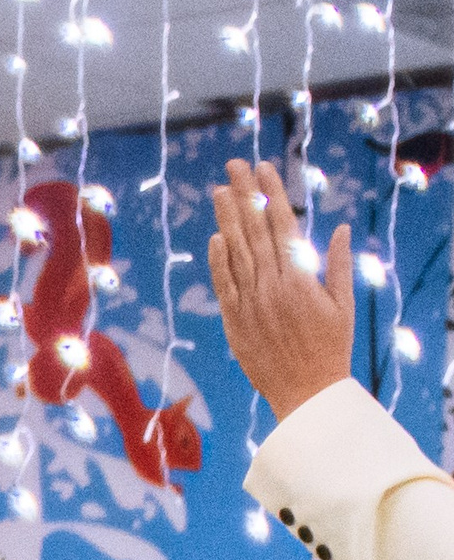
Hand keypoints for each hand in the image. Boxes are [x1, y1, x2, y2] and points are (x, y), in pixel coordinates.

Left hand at [208, 159, 355, 422]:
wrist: (305, 394)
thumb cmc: (330, 348)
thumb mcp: (343, 304)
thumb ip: (338, 264)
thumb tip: (338, 229)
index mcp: (300, 277)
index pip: (282, 224)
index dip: (270, 194)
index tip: (262, 168)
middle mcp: (271, 286)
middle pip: (254, 231)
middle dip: (244, 195)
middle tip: (234, 165)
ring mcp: (250, 305)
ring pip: (235, 254)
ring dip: (227, 220)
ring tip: (220, 191)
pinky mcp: (235, 324)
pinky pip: (224, 287)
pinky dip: (218, 262)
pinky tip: (216, 238)